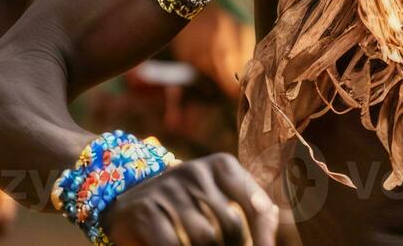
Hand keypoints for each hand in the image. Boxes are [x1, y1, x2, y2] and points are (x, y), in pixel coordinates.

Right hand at [101, 154, 278, 245]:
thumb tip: (276, 218)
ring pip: (205, 238)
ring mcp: (169, 190)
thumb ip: (248, 203)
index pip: (255, 204)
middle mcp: (196, 172)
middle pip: (231, 225)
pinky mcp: (145, 212)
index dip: (265, 235)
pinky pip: (174, 245)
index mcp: (222, 165)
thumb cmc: (186, 201)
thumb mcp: (218, 193)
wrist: (127, 200)